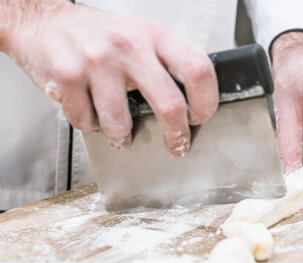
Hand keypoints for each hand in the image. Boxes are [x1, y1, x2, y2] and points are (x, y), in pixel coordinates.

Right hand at [3, 1, 217, 157]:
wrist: (43, 21)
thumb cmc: (101, 36)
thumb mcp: (142, 38)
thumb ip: (167, 66)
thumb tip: (193, 107)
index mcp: (155, 36)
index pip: (198, 71)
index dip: (206, 102)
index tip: (199, 118)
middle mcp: (129, 46)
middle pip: (170, 104)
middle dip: (176, 136)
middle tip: (176, 147)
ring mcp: (97, 61)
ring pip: (121, 124)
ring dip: (122, 136)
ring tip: (119, 129)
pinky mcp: (67, 77)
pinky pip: (87, 123)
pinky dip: (91, 125)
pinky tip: (91, 110)